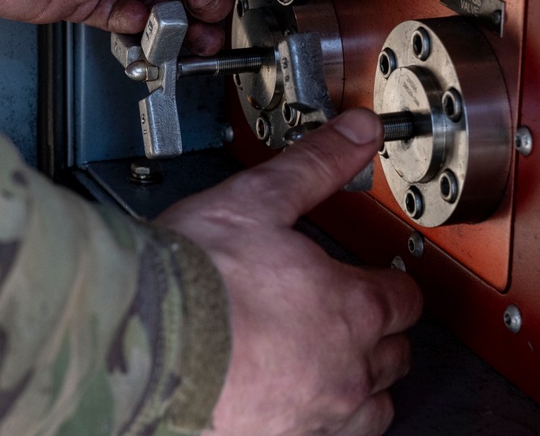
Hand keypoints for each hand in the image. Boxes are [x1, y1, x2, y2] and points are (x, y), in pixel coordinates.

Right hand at [157, 109, 423, 435]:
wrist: (134, 343)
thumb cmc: (192, 277)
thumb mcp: (259, 199)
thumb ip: (317, 165)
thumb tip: (358, 132)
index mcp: (349, 307)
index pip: (405, 299)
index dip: (392, 283)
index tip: (379, 278)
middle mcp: (344, 370)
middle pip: (395, 355)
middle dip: (380, 332)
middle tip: (354, 315)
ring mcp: (314, 416)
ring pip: (372, 408)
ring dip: (362, 384)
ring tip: (333, 362)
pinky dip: (320, 419)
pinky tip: (293, 398)